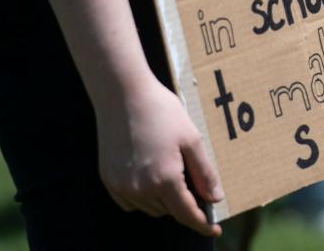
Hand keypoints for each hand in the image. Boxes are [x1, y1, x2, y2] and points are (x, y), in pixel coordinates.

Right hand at [96, 76, 223, 236]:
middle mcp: (141, 188)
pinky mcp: (109, 179)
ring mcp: (121, 186)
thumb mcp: (191, 139)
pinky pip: (130, 201)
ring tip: (169, 168)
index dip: (203, 224)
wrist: (122, 94)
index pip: (187, 214)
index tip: (214, 230)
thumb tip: (215, 199)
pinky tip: (148, 173)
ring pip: (150, 208)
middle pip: (169, 210)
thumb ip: (204, 173)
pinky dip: (143, 196)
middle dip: (184, 202)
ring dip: (163, 199)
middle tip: (192, 180)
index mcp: (165, 179)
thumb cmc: (161, 112)